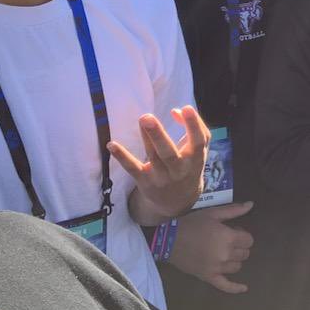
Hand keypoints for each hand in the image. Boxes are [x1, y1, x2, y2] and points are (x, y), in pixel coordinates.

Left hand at [108, 105, 210, 221]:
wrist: (178, 202)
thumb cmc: (188, 167)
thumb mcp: (198, 151)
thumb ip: (193, 127)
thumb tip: (175, 110)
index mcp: (195, 159)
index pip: (198, 142)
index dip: (194, 125)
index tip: (186, 108)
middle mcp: (179, 169)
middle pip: (169, 153)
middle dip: (158, 136)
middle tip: (147, 117)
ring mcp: (161, 176)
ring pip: (152, 156)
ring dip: (146, 138)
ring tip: (142, 118)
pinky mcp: (145, 181)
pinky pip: (132, 168)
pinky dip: (122, 157)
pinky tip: (111, 145)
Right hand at [169, 202, 254, 293]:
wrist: (169, 240)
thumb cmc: (192, 224)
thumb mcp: (212, 213)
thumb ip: (234, 210)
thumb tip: (251, 205)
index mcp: (228, 238)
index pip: (248, 240)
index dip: (242, 234)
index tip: (233, 231)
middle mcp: (226, 255)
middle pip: (244, 254)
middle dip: (240, 246)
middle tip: (228, 240)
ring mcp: (218, 269)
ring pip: (237, 267)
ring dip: (235, 259)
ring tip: (225, 252)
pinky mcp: (209, 278)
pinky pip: (226, 286)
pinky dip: (236, 288)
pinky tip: (244, 288)